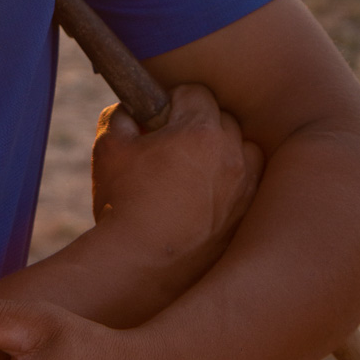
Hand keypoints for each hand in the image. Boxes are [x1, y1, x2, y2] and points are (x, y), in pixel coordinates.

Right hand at [92, 82, 262, 294]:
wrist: (143, 266)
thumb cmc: (123, 202)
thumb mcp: (108, 148)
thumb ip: (120, 116)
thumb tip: (131, 111)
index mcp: (199, 130)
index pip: (195, 93)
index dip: (172, 102)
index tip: (159, 119)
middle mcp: (231, 154)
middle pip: (223, 119)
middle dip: (199, 125)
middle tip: (172, 146)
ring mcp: (245, 187)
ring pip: (244, 150)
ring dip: (224, 152)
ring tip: (195, 171)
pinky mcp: (248, 216)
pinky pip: (250, 185)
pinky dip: (234, 184)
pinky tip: (207, 198)